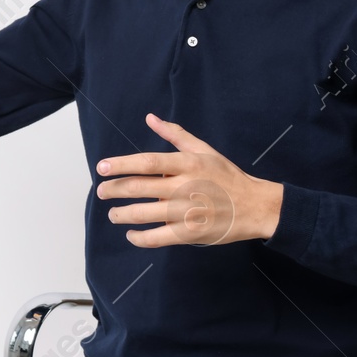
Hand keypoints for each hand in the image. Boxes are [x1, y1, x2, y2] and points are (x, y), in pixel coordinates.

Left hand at [95, 113, 283, 247]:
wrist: (254, 206)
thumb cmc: (227, 176)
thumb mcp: (204, 150)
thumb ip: (175, 135)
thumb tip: (150, 118)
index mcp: (187, 164)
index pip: (147, 162)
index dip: (121, 164)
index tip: (102, 168)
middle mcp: (185, 186)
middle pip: (140, 187)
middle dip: (114, 189)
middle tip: (101, 191)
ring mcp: (187, 211)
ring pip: (144, 214)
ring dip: (122, 214)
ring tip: (113, 214)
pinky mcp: (190, 233)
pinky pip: (157, 238)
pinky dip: (139, 238)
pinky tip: (131, 234)